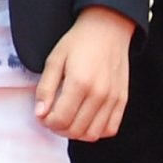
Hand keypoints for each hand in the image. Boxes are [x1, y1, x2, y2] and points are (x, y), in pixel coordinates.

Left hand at [35, 6, 132, 140]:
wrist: (108, 28)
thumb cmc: (79, 41)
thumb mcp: (55, 59)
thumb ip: (45, 88)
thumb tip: (40, 113)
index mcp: (80, 82)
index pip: (60, 119)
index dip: (47, 122)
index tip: (43, 115)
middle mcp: (99, 94)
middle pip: (75, 130)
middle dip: (59, 129)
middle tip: (53, 118)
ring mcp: (113, 98)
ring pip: (92, 134)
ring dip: (76, 133)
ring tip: (68, 120)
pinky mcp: (122, 99)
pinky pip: (110, 128)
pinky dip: (96, 131)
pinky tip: (86, 119)